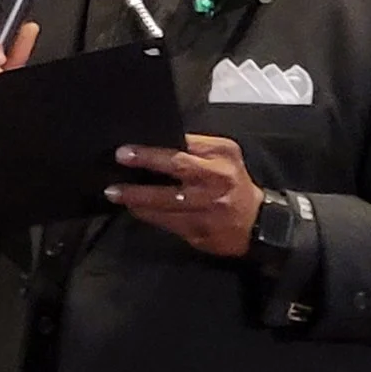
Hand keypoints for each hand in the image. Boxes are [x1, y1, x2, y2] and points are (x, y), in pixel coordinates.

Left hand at [105, 136, 263, 257]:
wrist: (255, 221)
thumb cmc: (232, 183)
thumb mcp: (224, 156)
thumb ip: (197, 147)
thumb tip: (160, 142)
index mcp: (221, 156)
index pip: (185, 145)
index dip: (155, 148)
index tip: (128, 148)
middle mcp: (215, 179)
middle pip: (177, 167)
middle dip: (146, 162)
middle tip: (120, 159)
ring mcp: (207, 207)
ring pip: (166, 201)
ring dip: (136, 196)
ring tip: (115, 192)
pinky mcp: (199, 229)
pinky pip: (166, 221)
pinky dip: (146, 214)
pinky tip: (133, 208)